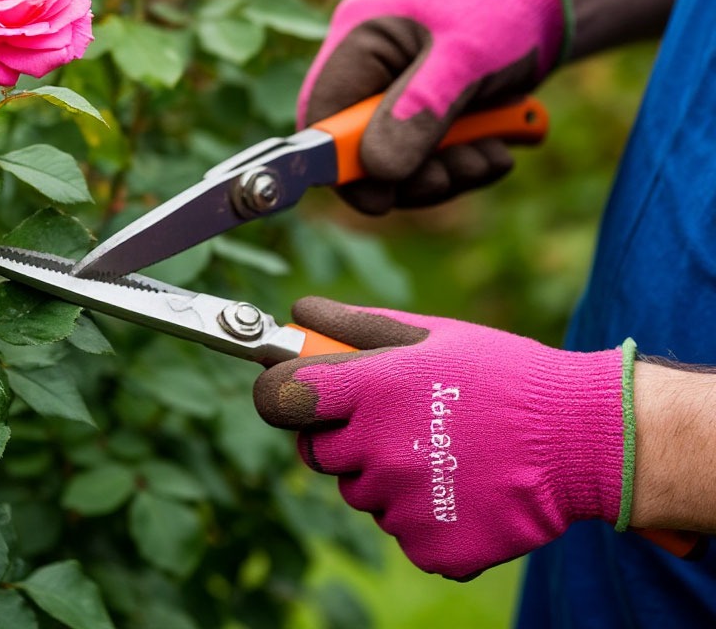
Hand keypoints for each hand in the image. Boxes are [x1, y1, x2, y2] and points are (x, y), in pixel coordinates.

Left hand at [254, 297, 630, 579]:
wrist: (580, 437)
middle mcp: (379, 447)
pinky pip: (401, 529)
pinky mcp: (430, 546)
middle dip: (341, 437)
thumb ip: (353, 326)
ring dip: (385, 475)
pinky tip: (462, 486)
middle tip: (393, 420)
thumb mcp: (429, 333)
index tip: (294, 394)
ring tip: (442, 449)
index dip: (281, 395)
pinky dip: (422, 514)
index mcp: (373, 387)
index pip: (280, 398)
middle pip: (316, 453)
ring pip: (360, 493)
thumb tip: (296, 313)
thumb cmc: (500, 374)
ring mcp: (403, 503)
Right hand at [299, 0, 568, 211]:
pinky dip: (458, 169)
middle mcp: (363, 70)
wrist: (544, 7)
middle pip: (354, 150)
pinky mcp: (416, 117)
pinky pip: (421, 163)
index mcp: (357, 38)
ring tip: (489, 158)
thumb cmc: (501, 13)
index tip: (381, 198)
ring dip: (442, 175)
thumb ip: (420, 109)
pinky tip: (495, 152)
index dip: (340, 164)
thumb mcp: (465, 59)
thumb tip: (378, 170)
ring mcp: (388, 95)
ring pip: (392, 165)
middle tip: (451, 176)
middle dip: (406, 174)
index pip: (321, 114)